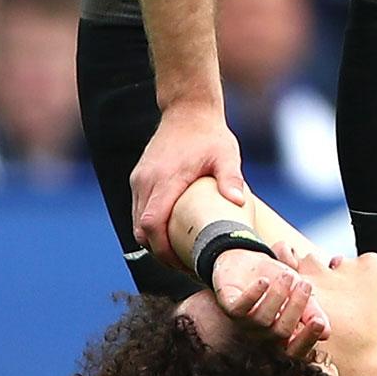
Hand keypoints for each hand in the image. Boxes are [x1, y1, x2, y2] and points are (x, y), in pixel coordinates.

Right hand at [131, 106, 246, 267]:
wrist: (187, 110)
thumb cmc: (209, 134)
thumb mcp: (226, 154)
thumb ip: (231, 178)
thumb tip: (238, 202)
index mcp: (165, 179)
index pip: (153, 225)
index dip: (163, 250)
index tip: (182, 264)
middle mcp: (146, 182)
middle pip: (141, 230)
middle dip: (159, 252)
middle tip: (185, 266)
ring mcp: (140, 180)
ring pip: (138, 223)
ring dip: (154, 241)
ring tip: (181, 254)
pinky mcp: (140, 179)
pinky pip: (140, 210)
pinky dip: (151, 226)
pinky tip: (172, 233)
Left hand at [211, 249, 330, 358]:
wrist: (249, 262)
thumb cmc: (277, 281)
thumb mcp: (299, 292)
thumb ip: (312, 311)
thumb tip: (326, 333)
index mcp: (282, 333)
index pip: (294, 350)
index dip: (307, 340)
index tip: (319, 323)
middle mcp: (263, 333)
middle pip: (281, 332)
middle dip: (296, 307)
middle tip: (304, 283)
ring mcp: (245, 322)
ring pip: (262, 319)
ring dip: (278, 295)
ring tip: (286, 275)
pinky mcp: (230, 308)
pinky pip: (239, 309)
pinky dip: (253, 295)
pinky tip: (263, 281)